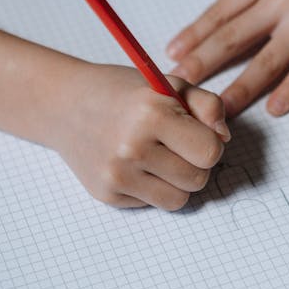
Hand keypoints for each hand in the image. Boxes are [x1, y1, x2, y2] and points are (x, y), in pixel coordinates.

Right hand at [43, 62, 228, 210]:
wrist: (65, 104)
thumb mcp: (168, 84)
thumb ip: (207, 106)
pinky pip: (153, 204)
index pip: (211, 151)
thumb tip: (224, 139)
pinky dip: (151, 187)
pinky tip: (134, 164)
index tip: (194, 131)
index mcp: (151, 113)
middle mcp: (132, 146)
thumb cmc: (122, 92)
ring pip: (179, 199)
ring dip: (177, 180)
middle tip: (174, 143)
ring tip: (158, 155)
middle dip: (194, 162)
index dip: (210, 141)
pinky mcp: (107, 195)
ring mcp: (117, 175)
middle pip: (198, 179)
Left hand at [166, 0, 288, 117]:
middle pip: (235, 37)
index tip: (172, 54)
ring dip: (241, 87)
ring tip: (220, 108)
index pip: (220, 11)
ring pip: (268, 59)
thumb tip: (217, 1)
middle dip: (203, 63)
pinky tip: (274, 108)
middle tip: (181, 83)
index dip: (194, 35)